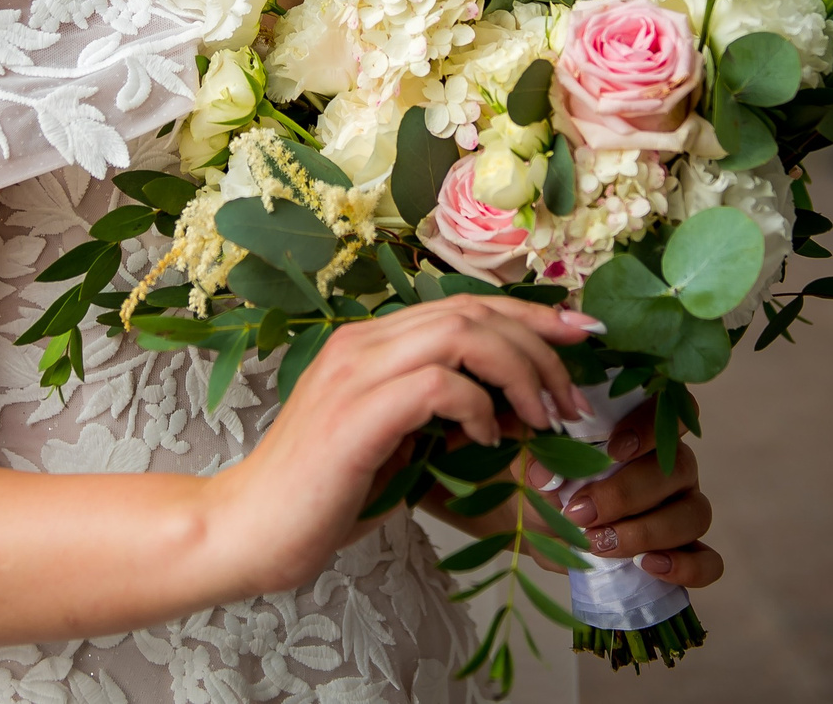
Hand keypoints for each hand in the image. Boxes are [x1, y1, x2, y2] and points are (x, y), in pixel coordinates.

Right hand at [199, 295, 604, 598]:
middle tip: (573, 397)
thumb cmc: (321, 493)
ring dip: (519, 372)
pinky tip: (484, 442)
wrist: (250, 528)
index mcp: (369, 342)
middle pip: (472, 310)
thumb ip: (438, 416)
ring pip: (461, 334)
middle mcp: (360, 343)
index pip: (463, 304)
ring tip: (540, 420)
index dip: (530, 314)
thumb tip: (508, 416)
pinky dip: (477, 408)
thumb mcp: (393, 442)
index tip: (582, 335)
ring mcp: (354, 374)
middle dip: (540, 344)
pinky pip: (438, 385)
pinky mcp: (355, 415)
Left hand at [527, 402, 722, 587]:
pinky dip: (685, 566)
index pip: (670, 411)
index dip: (651, 427)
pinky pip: (709, 561)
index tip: (613, 450)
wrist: (544, 531)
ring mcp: (684, 508)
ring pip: (694, 513)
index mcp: (641, 431)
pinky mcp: (689, 551)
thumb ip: (534, 460)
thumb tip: (541, 471)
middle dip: (626, 494)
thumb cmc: (548, 486)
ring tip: (598, 544)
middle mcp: (671, 466)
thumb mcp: (532, 469)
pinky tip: (648, 566)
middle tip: (580, 513)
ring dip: (646, 532)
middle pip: (677, 468)